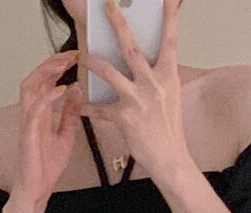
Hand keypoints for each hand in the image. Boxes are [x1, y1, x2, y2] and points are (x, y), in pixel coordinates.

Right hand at [13, 50, 85, 203]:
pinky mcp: (29, 134)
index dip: (57, 66)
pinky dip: (48, 97)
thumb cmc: (46, 166)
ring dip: (46, 73)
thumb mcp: (66, 135)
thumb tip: (76, 90)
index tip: (74, 57)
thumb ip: (70, 114)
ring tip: (63, 65)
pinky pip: (35, 109)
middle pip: (35, 78)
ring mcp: (28, 123)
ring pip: (29, 87)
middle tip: (70, 55)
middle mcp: (31, 114)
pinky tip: (61, 90)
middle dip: (51, 63)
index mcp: (40, 113)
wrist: (38, 190)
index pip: (45, 82)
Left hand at [75, 0, 191, 184]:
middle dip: (119, 24)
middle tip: (108, 6)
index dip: (168, 18)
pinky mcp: (125, 117)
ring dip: (92, 61)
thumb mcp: (171, 97)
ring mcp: (138, 99)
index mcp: (168, 77)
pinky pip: (101, 108)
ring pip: (109, 72)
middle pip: (132, 48)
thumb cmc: (169, 131)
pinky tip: (79, 105)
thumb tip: (148, 61)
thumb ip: (159, 76)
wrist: (171, 160)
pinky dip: (89, 107)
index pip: (170, 41)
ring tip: (81, 54)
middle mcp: (154, 84)